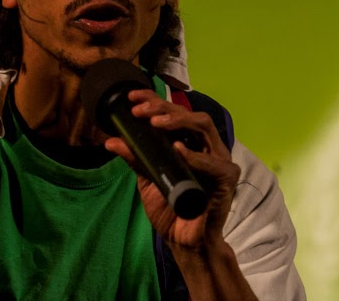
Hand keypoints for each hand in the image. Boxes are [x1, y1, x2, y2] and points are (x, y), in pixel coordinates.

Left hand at [104, 89, 240, 252]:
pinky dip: (195, 156)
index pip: (172, 113)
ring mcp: (218, 160)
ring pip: (204, 125)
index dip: (153, 100)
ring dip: (178, 120)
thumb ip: (134, 158)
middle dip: (161, 107)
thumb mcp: (146, 179)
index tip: (131, 98)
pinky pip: (214, 163)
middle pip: (187, 113)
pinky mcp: (227, 179)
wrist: (184, 240)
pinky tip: (178, 150)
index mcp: (187, 142)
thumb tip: (111, 140)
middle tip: (138, 110)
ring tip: (155, 122)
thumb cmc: (169, 208)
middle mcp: (204, 146)